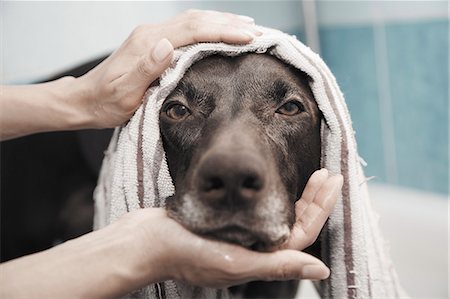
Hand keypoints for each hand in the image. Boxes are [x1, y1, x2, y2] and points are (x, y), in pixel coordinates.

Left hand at [78, 9, 261, 127]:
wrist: (86, 99)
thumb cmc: (106, 102)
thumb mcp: (124, 91)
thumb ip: (145, 67)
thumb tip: (168, 44)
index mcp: (149, 43)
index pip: (193, 30)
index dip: (222, 32)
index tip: (248, 37)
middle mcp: (152, 33)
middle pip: (197, 20)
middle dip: (229, 24)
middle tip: (258, 32)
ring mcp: (153, 36)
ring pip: (193, 20)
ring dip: (221, 21)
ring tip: (248, 27)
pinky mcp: (154, 42)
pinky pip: (187, 28)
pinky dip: (208, 26)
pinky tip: (219, 30)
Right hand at [119, 169, 341, 289]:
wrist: (145, 242)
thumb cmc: (184, 255)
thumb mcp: (234, 262)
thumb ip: (277, 265)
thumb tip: (321, 269)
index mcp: (260, 258)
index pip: (302, 233)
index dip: (321, 208)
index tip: (332, 181)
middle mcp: (254, 247)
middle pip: (294, 222)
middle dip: (314, 198)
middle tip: (329, 173)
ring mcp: (240, 233)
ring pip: (278, 213)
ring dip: (297, 194)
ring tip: (313, 175)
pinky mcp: (225, 220)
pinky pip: (258, 205)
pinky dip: (271, 192)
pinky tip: (276, 180)